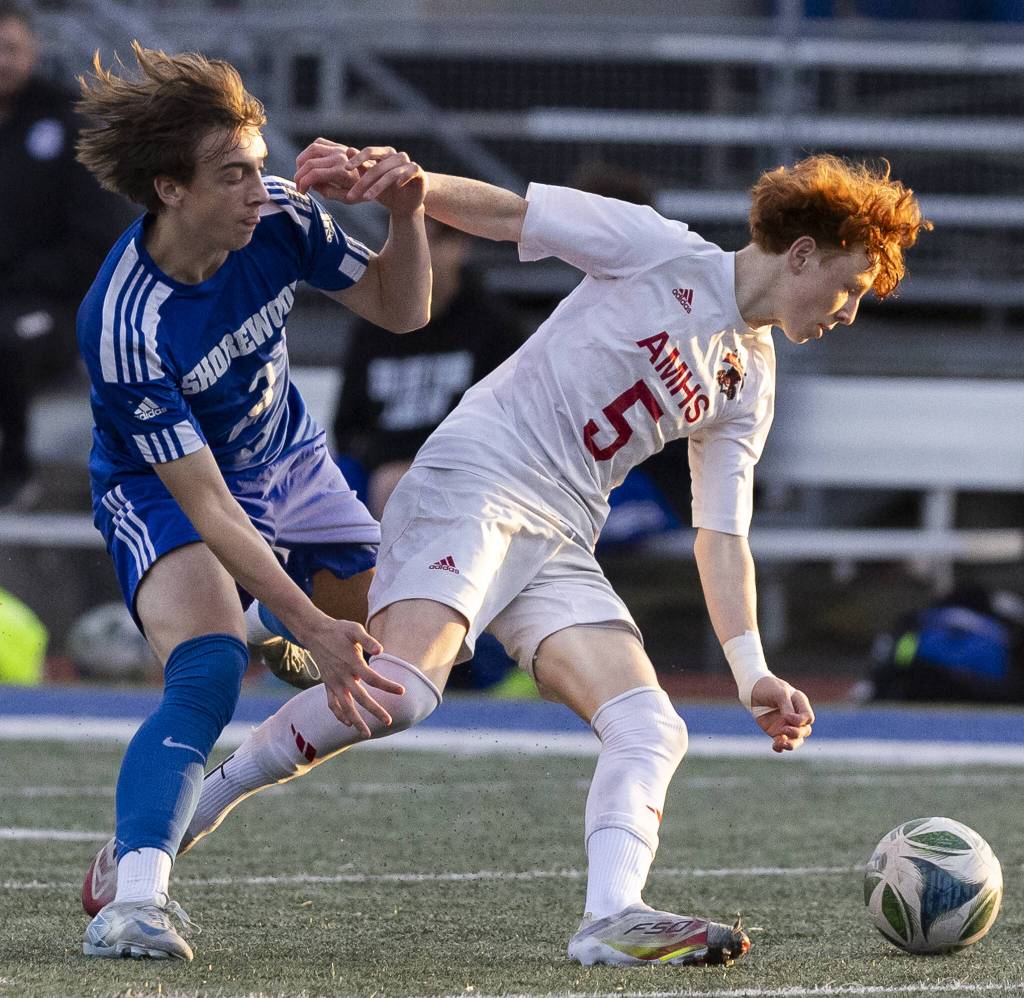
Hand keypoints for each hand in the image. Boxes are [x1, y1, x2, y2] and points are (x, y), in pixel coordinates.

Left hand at [295, 139, 426, 216]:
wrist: (407, 202)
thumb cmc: (382, 193)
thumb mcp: (360, 188)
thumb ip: (342, 183)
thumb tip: (317, 183)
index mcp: (378, 154)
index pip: (365, 152)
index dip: (355, 159)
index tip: (344, 170)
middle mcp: (392, 155)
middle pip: (376, 164)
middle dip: (363, 181)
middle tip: (352, 195)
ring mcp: (406, 162)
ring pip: (390, 171)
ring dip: (378, 185)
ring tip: (367, 198)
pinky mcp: (418, 171)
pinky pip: (410, 170)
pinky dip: (403, 177)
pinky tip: (396, 186)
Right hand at [298, 616, 403, 737]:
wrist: (315, 633)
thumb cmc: (339, 630)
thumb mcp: (354, 629)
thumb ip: (367, 640)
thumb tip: (380, 650)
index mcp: (352, 663)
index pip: (373, 679)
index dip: (388, 686)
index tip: (402, 691)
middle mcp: (343, 676)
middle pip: (361, 698)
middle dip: (375, 711)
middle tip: (389, 721)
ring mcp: (333, 682)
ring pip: (345, 706)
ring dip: (356, 721)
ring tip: (367, 734)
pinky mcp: (327, 684)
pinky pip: (332, 704)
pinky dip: (339, 715)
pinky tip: (348, 723)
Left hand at [750, 675, 813, 752]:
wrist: (752, 691)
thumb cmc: (768, 687)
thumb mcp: (779, 693)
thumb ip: (787, 706)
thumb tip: (791, 720)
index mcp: (800, 704)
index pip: (808, 718)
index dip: (800, 721)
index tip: (787, 716)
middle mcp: (796, 716)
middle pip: (805, 731)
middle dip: (797, 733)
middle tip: (784, 730)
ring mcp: (787, 725)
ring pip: (796, 740)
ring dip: (791, 744)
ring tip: (783, 744)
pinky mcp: (777, 732)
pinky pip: (782, 743)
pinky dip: (780, 747)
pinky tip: (775, 746)